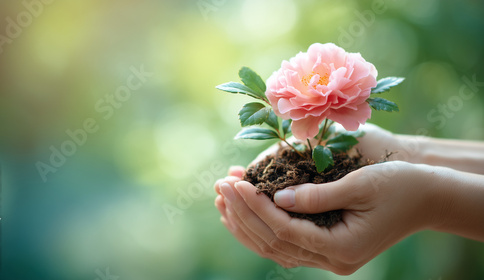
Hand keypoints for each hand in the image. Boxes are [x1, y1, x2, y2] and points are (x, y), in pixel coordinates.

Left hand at [215, 162, 439, 274]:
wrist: (427, 198)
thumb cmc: (400, 185)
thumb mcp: (360, 185)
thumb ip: (316, 195)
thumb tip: (276, 196)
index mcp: (341, 248)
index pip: (284, 229)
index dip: (256, 206)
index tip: (235, 182)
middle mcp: (332, 260)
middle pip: (274, 241)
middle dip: (243, 212)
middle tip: (221, 185)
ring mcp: (330, 258)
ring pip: (276, 247)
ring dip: (246, 222)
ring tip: (222, 199)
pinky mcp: (328, 248)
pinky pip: (287, 243)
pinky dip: (263, 228)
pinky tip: (245, 212)